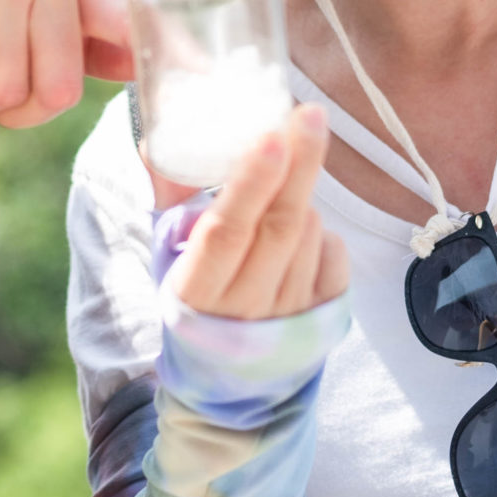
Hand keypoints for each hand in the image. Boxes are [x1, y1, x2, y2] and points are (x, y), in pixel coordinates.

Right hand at [159, 105, 349, 320]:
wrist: (226, 380)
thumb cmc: (196, 301)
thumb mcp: (171, 261)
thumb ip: (176, 209)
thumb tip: (162, 143)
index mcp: (195, 292)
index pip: (226, 231)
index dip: (250, 183)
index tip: (271, 139)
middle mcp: (244, 309)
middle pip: (279, 226)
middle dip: (298, 164)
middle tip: (311, 116)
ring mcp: (287, 318)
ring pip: (308, 235)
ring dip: (301, 200)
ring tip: (281, 196)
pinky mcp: (322, 319)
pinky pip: (334, 256)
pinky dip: (323, 234)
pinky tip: (302, 233)